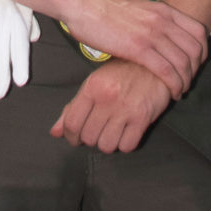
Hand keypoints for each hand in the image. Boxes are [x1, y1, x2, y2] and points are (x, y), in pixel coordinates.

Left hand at [50, 60, 170, 152]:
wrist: (155, 64)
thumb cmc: (122, 73)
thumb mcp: (94, 83)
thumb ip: (73, 108)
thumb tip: (55, 132)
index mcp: (92, 87)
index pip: (71, 123)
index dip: (70, 136)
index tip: (75, 137)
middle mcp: (107, 98)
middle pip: (89, 137)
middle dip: (91, 138)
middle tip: (98, 130)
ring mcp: (125, 109)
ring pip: (107, 145)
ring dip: (108, 142)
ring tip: (112, 131)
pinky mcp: (143, 118)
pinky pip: (127, 146)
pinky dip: (125, 144)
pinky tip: (126, 132)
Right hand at [61, 0, 207, 97]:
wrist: (85, 5)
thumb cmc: (105, 10)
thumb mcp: (139, 9)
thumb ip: (154, 21)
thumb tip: (162, 37)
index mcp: (163, 10)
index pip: (198, 32)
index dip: (203, 52)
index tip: (196, 65)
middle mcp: (163, 20)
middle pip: (195, 49)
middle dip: (195, 71)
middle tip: (188, 82)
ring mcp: (152, 33)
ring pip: (183, 63)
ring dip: (185, 81)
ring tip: (179, 91)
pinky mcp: (139, 48)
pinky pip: (167, 71)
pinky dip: (174, 85)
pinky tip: (171, 93)